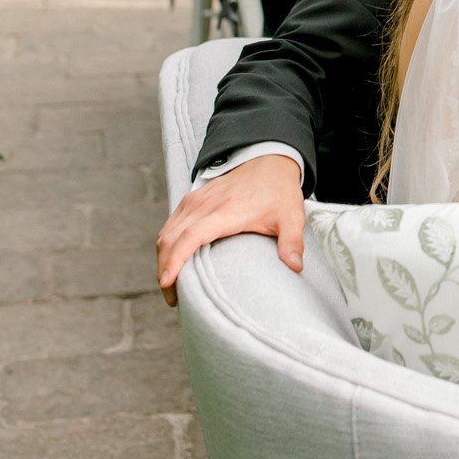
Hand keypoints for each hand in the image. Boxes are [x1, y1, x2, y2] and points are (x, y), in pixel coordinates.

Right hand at [156, 153, 304, 306]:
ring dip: (163, 259)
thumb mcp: (291, 216)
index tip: (168, 283)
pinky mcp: (192, 199)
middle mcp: (205, 204)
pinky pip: (170, 224)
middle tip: (173, 298)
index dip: (175, 260)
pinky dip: (166, 245)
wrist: (269, 160)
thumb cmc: (278, 190)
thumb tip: (296, 267)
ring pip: (167, 232)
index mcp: (226, 211)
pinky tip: (172, 261)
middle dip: (165, 270)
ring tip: (171, 285)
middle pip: (172, 239)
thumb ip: (292, 242)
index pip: (191, 236)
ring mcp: (196, 200)